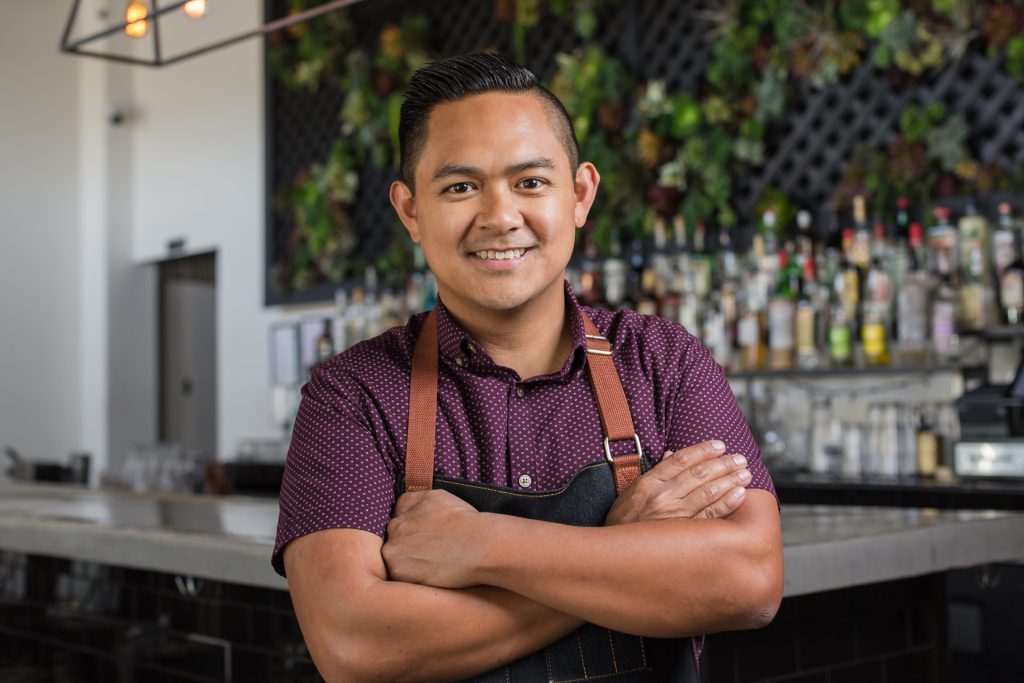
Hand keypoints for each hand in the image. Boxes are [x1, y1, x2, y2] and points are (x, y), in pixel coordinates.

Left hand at [382, 489, 486, 588]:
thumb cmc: (467, 522)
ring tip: (432, 566)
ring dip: (408, 563)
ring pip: (395, 558)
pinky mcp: (398, 570)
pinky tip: (429, 576)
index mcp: (405, 504)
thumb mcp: (440, 497)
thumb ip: (418, 502)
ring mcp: (393, 548)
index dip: (413, 529)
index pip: (399, 517)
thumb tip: (406, 509)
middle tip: (431, 554)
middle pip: (394, 539)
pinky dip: (411, 578)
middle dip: (408, 546)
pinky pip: (399, 576)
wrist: (478, 545)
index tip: (426, 537)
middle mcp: (395, 524)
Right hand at [605, 440, 751, 524]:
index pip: (681, 460)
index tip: (720, 446)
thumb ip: (655, 473)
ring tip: (745, 474)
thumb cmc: (624, 523)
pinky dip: (727, 503)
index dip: (703, 450)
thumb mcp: (632, 493)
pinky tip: (740, 494)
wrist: (615, 556)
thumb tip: (672, 454)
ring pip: (708, 493)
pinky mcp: (683, 535)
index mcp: (648, 483)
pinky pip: (710, 516)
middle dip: (723, 464)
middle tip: (740, 459)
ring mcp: (673, 516)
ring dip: (730, 480)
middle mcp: (661, 496)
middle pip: (699, 474)